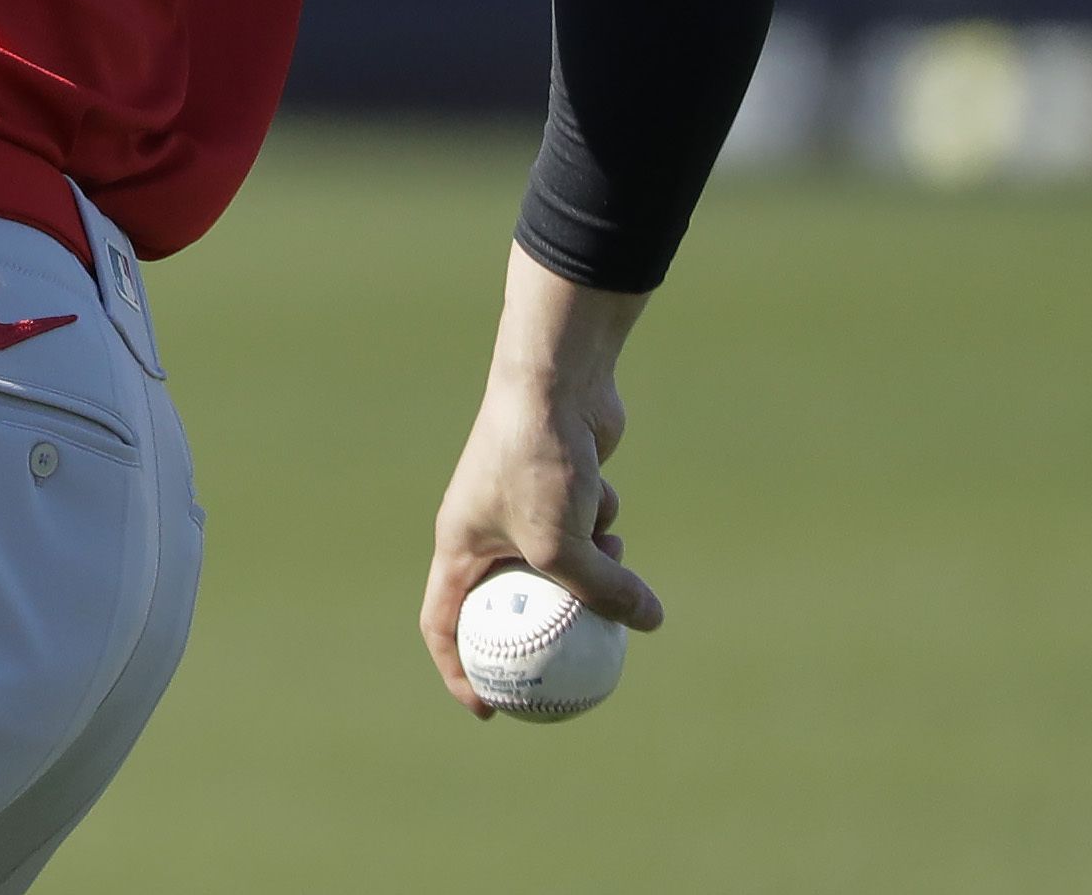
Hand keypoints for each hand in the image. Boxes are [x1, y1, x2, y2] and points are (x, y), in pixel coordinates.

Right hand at [420, 243, 660, 716]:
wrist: (553, 381)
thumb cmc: (535, 462)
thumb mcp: (563, 545)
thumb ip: (600, 594)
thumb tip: (647, 623)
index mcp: (458, 544)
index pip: (444, 622)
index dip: (460, 671)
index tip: (490, 709)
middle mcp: (484, 528)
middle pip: (509, 600)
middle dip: (546, 634)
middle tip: (576, 673)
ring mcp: (521, 506)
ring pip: (558, 566)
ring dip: (590, 573)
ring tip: (614, 557)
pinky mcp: (558, 487)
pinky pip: (584, 529)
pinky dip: (601, 524)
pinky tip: (609, 500)